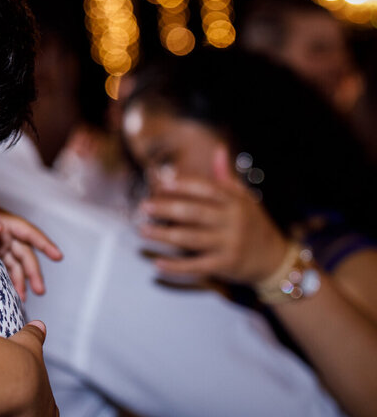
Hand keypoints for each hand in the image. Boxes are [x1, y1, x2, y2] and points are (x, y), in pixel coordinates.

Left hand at [0, 198, 63, 300]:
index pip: (29, 233)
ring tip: (22, 299)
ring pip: (15, 265)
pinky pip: (3, 269)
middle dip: (33, 273)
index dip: (44, 244)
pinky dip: (8, 280)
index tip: (58, 256)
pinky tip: (11, 294)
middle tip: (40, 290)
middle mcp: (5, 235)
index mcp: (4, 222)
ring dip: (20, 281)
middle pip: (25, 254)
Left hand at [136, 146, 288, 283]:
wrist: (274, 258)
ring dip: (164, 235)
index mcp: (235, 203)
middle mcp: (232, 222)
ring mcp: (229, 244)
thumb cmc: (251, 223)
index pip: (207, 190)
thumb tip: (218, 149)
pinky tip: (157, 263)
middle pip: (195, 213)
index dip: (184, 185)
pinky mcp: (225, 265)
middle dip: (167, 209)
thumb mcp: (244, 199)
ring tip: (142, 230)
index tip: (162, 183)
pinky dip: (176, 267)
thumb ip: (226, 177)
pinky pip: (196, 266)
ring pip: (191, 238)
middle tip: (144, 207)